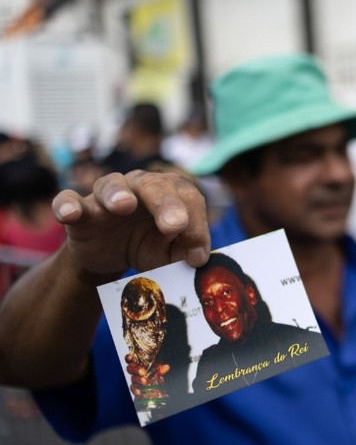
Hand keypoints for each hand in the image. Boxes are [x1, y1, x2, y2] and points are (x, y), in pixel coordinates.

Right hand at [51, 171, 210, 278]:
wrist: (109, 256)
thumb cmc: (147, 244)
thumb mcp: (169, 252)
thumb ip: (184, 252)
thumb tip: (198, 259)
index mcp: (169, 193)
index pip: (188, 198)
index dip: (196, 224)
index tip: (198, 255)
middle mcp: (139, 187)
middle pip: (154, 185)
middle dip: (166, 204)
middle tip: (175, 225)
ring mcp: (106, 196)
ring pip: (111, 185)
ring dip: (118, 194)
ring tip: (124, 205)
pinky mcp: (80, 211)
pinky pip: (69, 200)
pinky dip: (68, 205)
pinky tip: (71, 214)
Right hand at [125, 353, 169, 397]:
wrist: (158, 388)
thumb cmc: (158, 374)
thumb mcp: (161, 370)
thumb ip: (162, 368)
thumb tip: (166, 367)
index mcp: (141, 363)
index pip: (131, 359)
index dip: (129, 357)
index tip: (131, 357)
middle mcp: (136, 370)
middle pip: (130, 368)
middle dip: (136, 369)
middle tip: (142, 371)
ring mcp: (135, 379)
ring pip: (133, 378)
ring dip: (138, 380)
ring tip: (145, 381)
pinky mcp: (136, 388)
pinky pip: (133, 389)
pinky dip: (136, 390)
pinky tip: (139, 392)